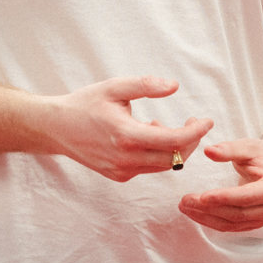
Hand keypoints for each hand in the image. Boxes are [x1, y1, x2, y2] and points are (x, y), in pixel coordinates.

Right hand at [43, 76, 211, 182]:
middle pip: (175, 158)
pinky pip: (149, 168)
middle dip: (191, 141)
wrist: (55, 128)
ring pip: (163, 166)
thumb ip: (146, 85)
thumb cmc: (85, 104)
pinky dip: (157, 154)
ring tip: (163, 125)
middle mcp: (126, 159)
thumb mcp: (114, 87)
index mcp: (126, 135)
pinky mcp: (118, 176)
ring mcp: (122, 171)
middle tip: (192, 122)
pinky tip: (146, 135)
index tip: (206, 120)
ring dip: (174, 148)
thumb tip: (174, 86)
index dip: (196, 132)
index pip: (174, 140)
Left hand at [180, 137, 262, 232]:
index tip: (202, 196)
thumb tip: (208, 151)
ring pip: (232, 223)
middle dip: (209, 209)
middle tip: (185, 200)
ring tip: (184, 207)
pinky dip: (210, 221)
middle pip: (238, 213)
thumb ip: (229, 149)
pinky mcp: (255, 224)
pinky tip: (194, 213)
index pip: (247, 196)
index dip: (225, 198)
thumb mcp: (248, 146)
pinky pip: (230, 226)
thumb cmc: (262, 154)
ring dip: (206, 217)